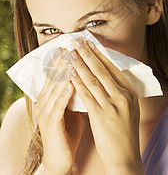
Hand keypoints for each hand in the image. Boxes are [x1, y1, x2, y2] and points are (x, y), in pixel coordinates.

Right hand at [34, 47, 81, 174]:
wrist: (61, 158)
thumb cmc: (68, 130)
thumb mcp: (71, 107)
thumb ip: (75, 92)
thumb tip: (87, 76)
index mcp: (49, 97)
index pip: (55, 73)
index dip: (63, 59)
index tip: (72, 46)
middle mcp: (44, 101)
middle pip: (53, 76)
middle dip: (63, 60)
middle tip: (71, 46)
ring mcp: (45, 111)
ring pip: (55, 87)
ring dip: (64, 72)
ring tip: (72, 58)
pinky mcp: (50, 123)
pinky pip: (58, 105)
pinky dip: (64, 93)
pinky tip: (72, 82)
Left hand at [69, 39, 143, 173]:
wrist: (125, 156)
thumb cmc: (124, 131)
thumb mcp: (128, 107)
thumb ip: (119, 91)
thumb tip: (107, 74)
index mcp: (130, 92)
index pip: (113, 68)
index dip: (99, 54)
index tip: (90, 44)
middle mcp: (123, 96)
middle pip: (102, 70)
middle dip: (88, 54)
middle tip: (77, 42)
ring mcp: (112, 105)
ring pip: (93, 79)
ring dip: (80, 64)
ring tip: (70, 53)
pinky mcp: (101, 115)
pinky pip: (86, 95)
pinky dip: (76, 82)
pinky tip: (69, 73)